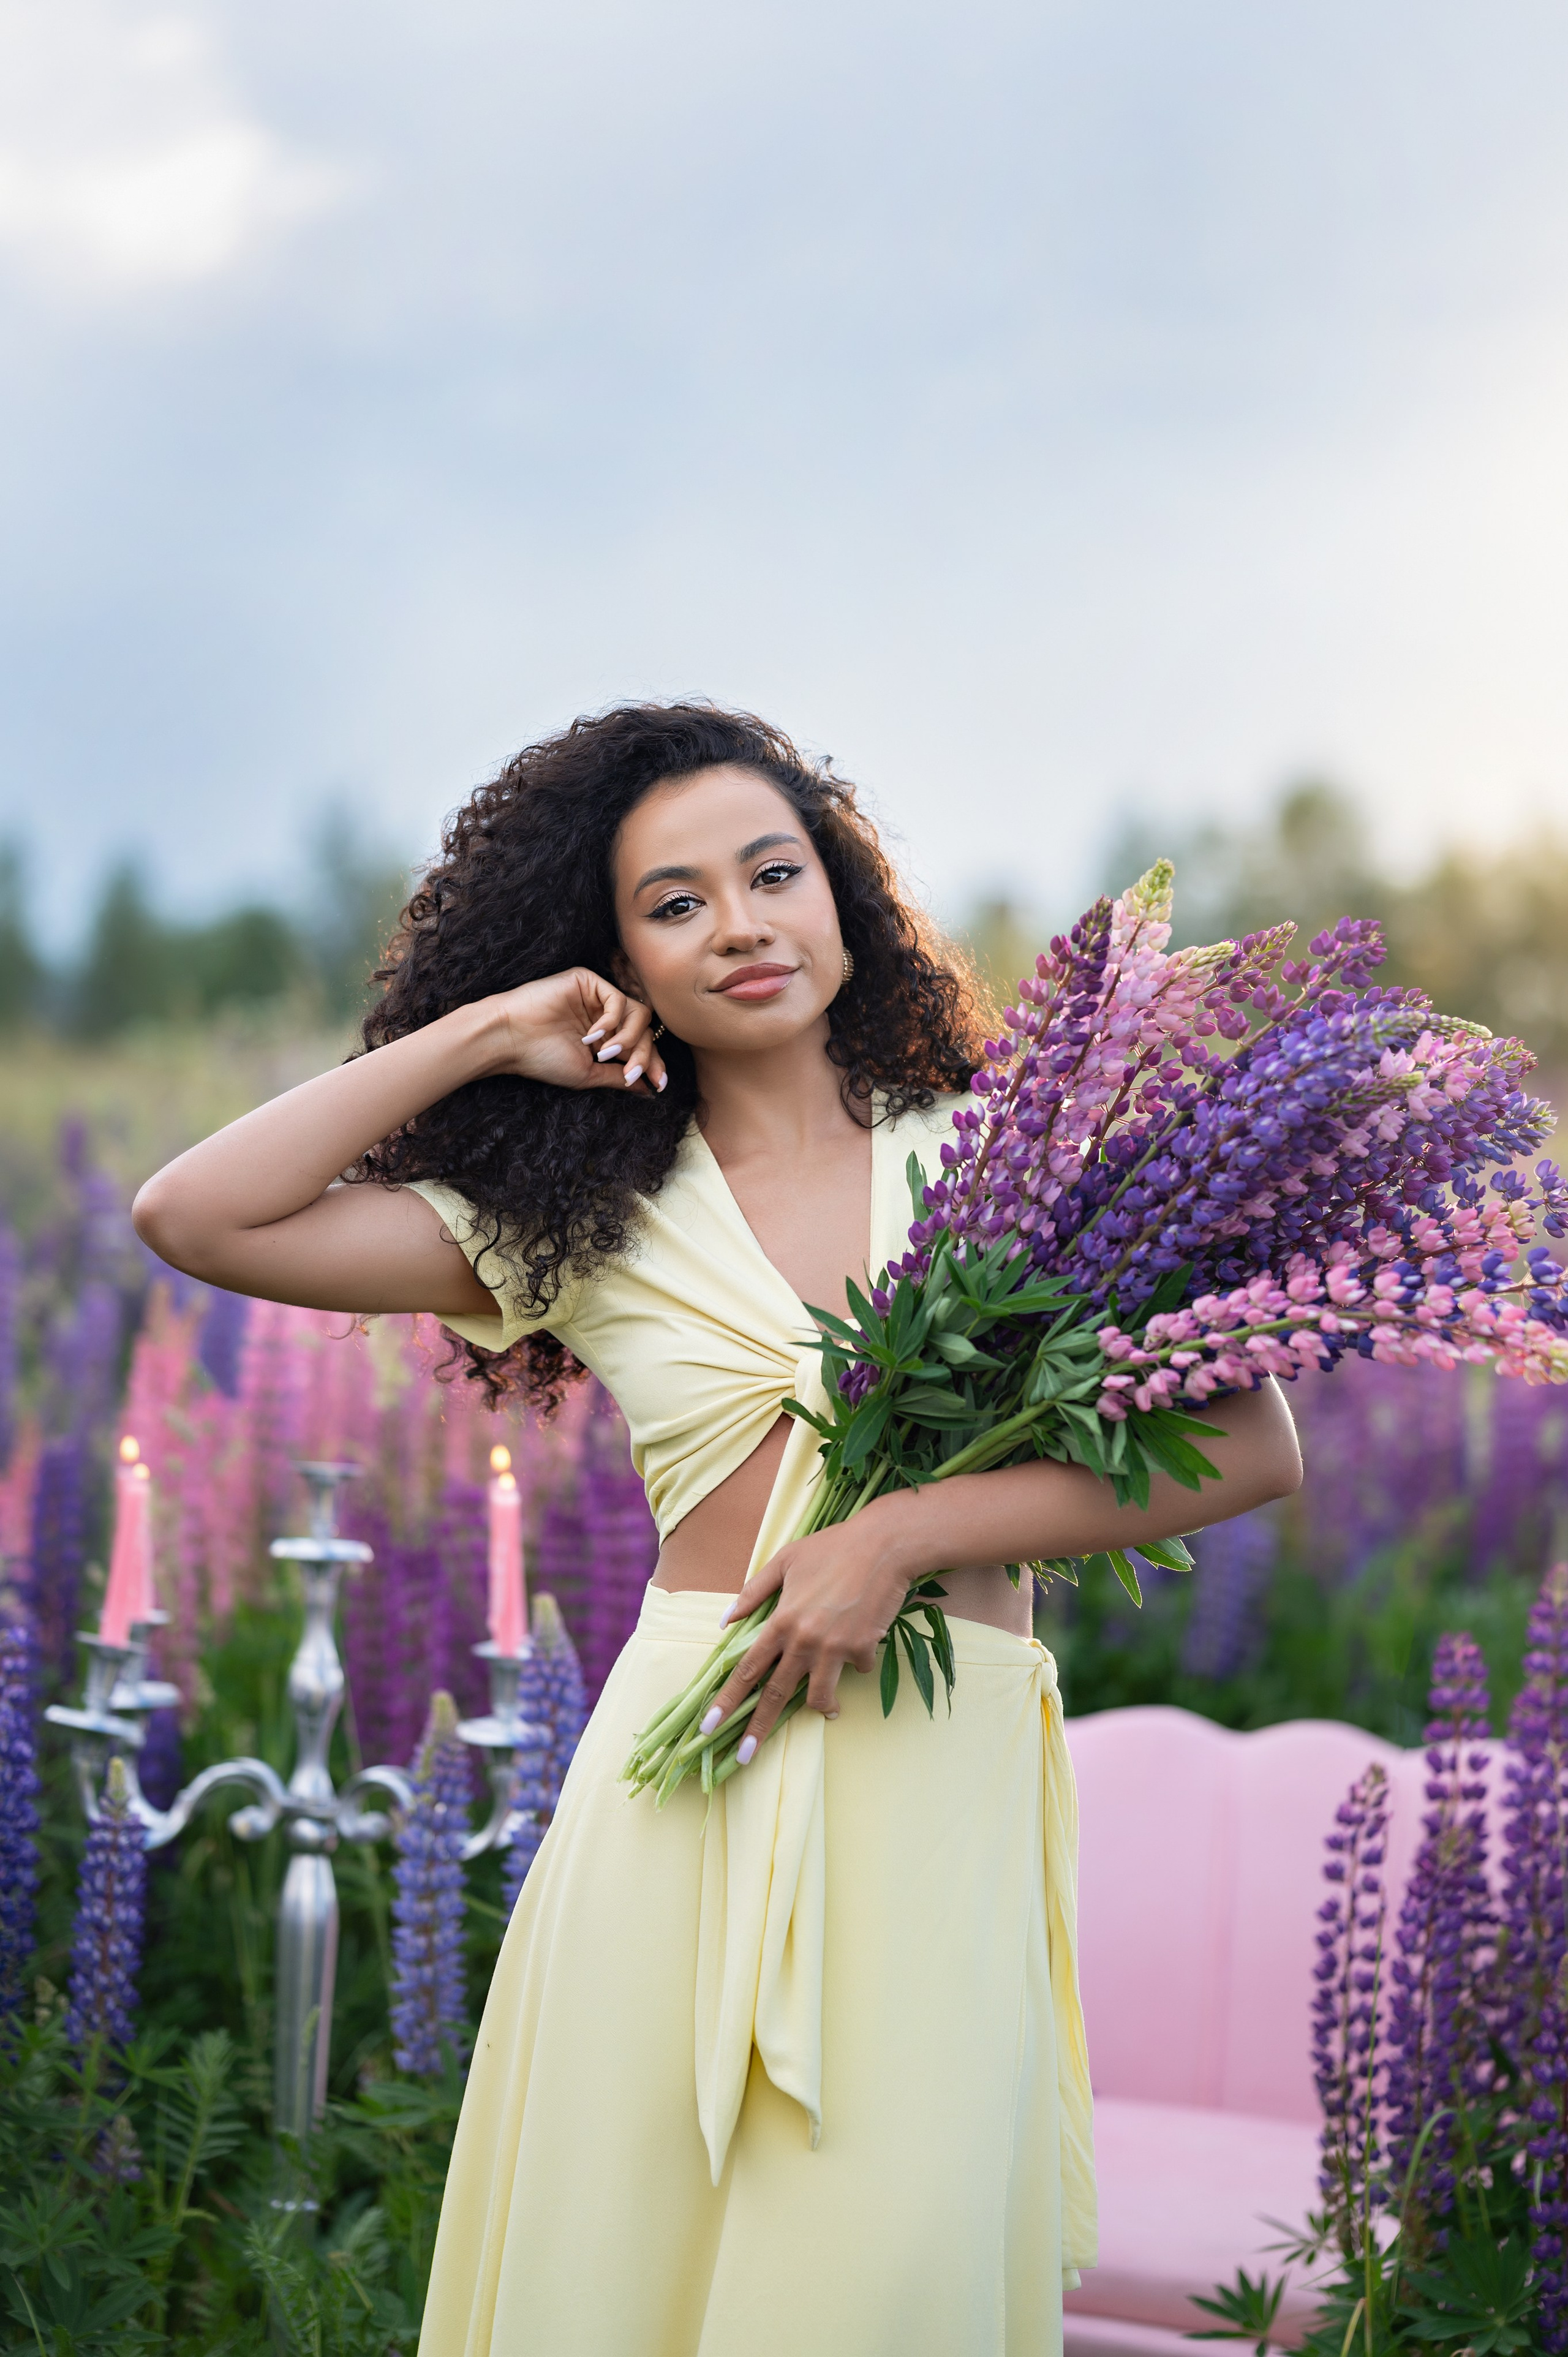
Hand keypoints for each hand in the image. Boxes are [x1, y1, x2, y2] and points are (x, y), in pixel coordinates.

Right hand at [483, 968, 667, 1096]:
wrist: (510, 1039)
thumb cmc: (542, 1059)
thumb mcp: (588, 1073)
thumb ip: (619, 1077)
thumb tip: (650, 1089)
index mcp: (604, 1038)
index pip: (641, 1046)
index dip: (653, 1063)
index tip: (660, 1085)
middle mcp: (603, 1016)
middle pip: (644, 1030)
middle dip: (644, 1054)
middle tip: (631, 1071)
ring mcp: (596, 998)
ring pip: (638, 1013)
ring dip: (629, 1038)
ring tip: (606, 1054)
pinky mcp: (587, 981)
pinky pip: (617, 999)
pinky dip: (611, 1021)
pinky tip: (592, 1035)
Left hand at [700, 1511, 913, 1758]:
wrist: (885, 1546)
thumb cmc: (832, 1548)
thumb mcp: (785, 1561)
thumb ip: (753, 1592)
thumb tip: (725, 1620)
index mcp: (781, 1621)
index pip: (747, 1669)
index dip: (727, 1701)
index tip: (709, 1728)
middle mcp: (804, 1640)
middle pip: (775, 1695)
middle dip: (758, 1729)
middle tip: (745, 1757)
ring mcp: (835, 1648)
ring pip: (819, 1696)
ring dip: (821, 1705)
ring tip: (827, 1706)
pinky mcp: (864, 1649)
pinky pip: (856, 1669)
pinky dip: (857, 1661)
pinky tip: (862, 1641)